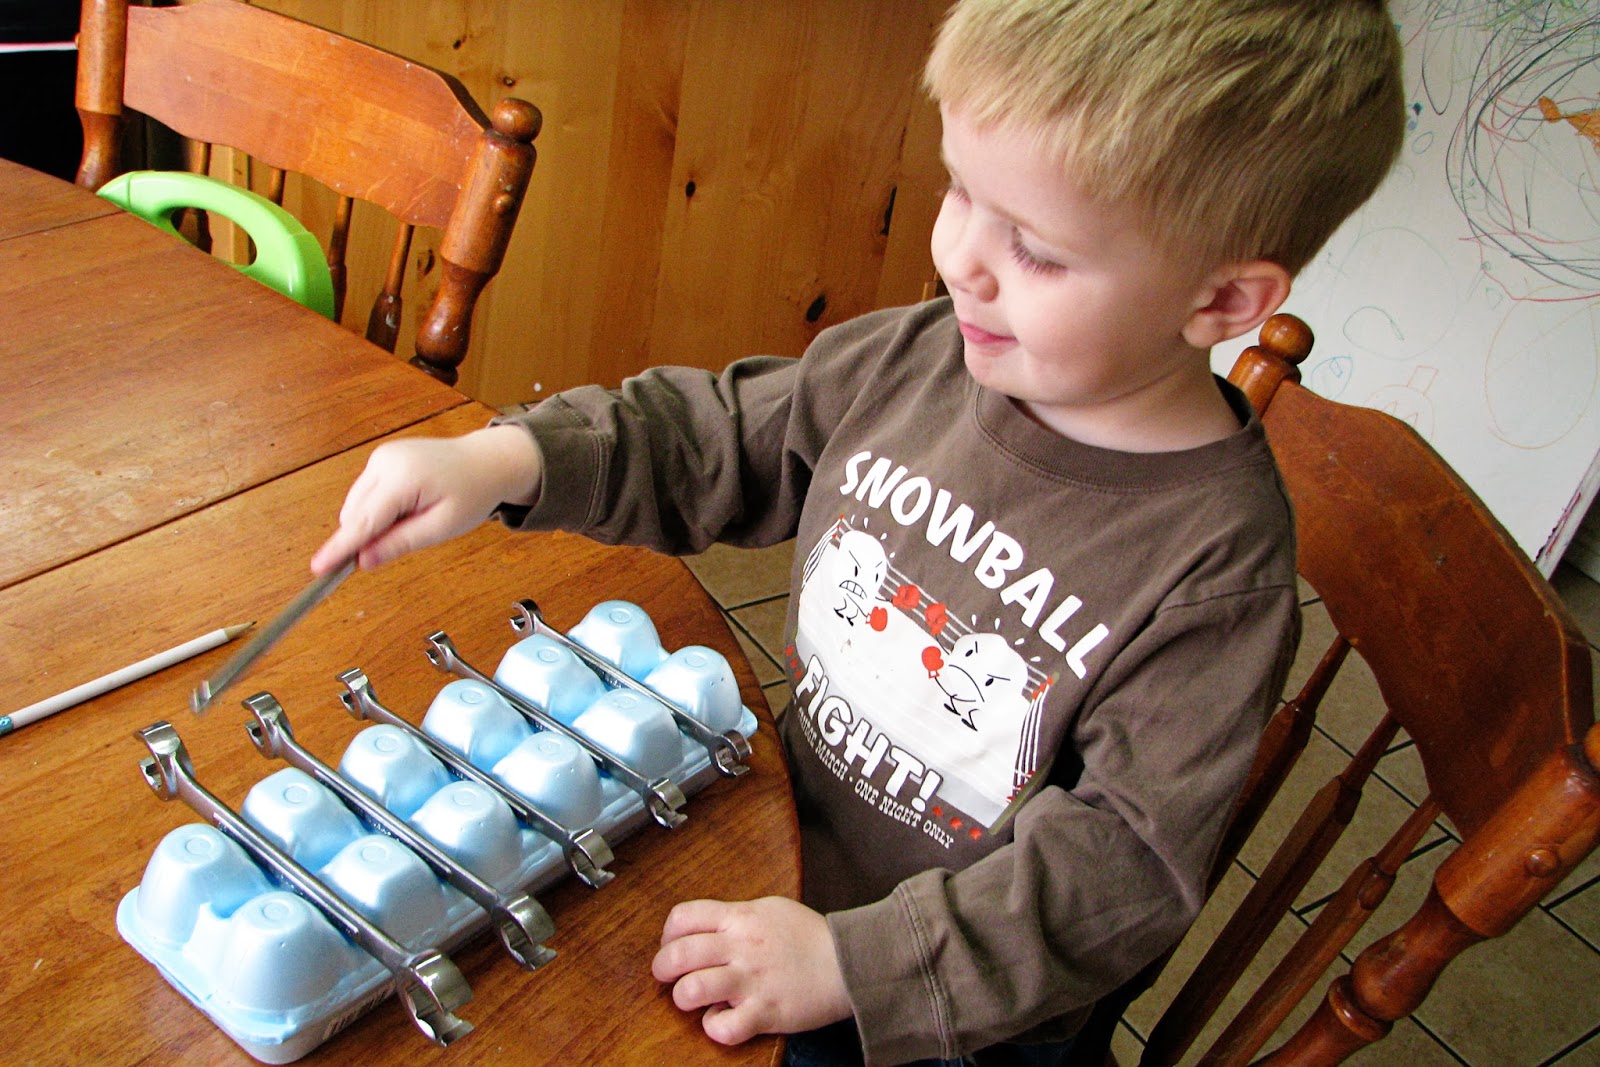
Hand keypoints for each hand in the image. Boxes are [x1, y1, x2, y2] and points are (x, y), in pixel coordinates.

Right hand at [310, 425, 540, 573]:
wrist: (486, 460)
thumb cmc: (472, 493)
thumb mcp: (442, 526)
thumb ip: (401, 543)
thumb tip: (364, 561)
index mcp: (404, 478)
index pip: (363, 521)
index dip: (340, 547)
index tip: (319, 568)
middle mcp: (386, 461)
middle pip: (355, 514)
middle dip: (365, 537)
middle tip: (400, 543)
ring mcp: (381, 456)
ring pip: (357, 505)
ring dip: (373, 522)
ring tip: (414, 518)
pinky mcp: (381, 457)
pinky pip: (366, 493)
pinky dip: (378, 508)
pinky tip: (407, 506)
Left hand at [652, 897, 851, 1044]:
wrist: (849, 962)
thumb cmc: (811, 936)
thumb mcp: (772, 909)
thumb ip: (738, 915)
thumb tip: (710, 926)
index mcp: (741, 918)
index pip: (683, 917)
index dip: (668, 933)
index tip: (672, 944)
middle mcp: (741, 947)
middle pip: (678, 954)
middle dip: (662, 968)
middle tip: (668, 975)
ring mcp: (751, 981)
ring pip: (692, 990)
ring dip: (684, 997)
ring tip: (694, 998)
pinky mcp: (764, 1012)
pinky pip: (723, 1028)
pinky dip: (715, 1027)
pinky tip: (722, 1020)